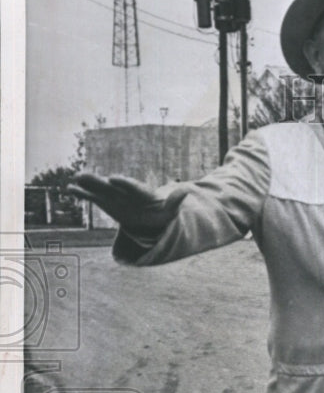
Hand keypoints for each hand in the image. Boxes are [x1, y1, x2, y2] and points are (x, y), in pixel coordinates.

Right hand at [67, 173, 187, 233]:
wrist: (151, 217)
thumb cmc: (161, 213)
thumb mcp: (170, 210)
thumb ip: (175, 202)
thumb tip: (185, 191)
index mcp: (140, 192)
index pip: (132, 187)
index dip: (124, 183)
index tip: (113, 179)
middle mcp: (125, 192)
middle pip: (112, 186)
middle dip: (99, 181)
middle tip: (86, 175)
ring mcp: (114, 196)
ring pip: (100, 190)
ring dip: (87, 185)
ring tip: (75, 180)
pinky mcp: (106, 203)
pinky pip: (93, 198)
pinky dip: (83, 194)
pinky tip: (70, 189)